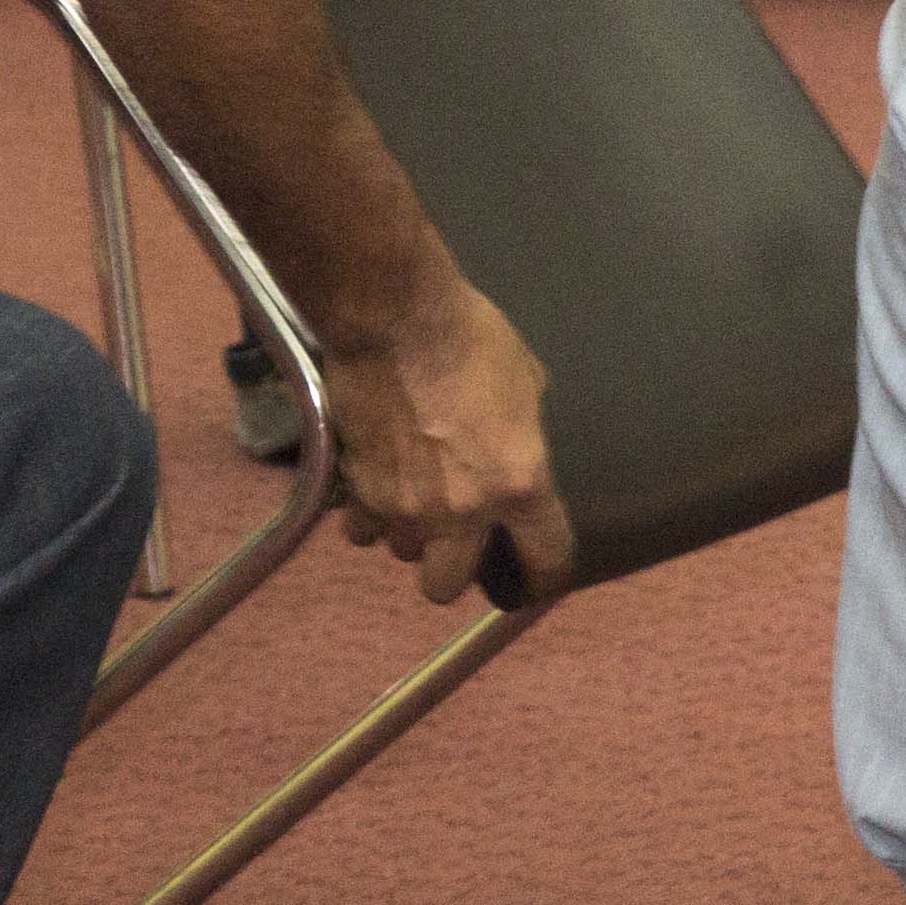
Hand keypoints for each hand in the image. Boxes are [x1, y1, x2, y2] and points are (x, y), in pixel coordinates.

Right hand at [318, 273, 567, 604]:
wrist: (395, 319)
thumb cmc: (472, 338)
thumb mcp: (527, 383)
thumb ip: (523, 433)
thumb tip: (515, 446)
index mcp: (520, 484)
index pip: (545, 560)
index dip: (543, 579)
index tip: (534, 583)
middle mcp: (463, 510)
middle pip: (446, 585)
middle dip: (449, 569)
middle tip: (451, 543)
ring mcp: (406, 506)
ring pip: (401, 553)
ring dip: (407, 534)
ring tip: (410, 497)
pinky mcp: (359, 490)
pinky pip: (361, 528)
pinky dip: (366, 513)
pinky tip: (374, 483)